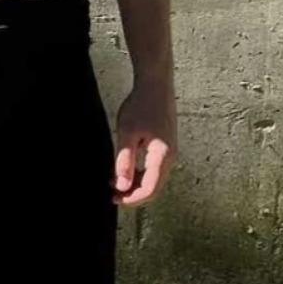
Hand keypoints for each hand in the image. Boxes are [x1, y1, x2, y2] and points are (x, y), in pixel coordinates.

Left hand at [113, 73, 177, 206]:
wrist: (155, 84)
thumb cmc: (141, 106)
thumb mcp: (127, 133)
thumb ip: (124, 161)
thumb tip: (121, 186)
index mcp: (163, 156)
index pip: (150, 190)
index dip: (132, 199)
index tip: (114, 199)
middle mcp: (170, 157)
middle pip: (153, 188)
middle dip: (133, 195)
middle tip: (112, 195)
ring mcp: (169, 152)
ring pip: (153, 179)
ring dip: (135, 185)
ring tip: (113, 183)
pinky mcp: (165, 147)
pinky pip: (153, 169)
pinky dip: (139, 174)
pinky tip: (123, 170)